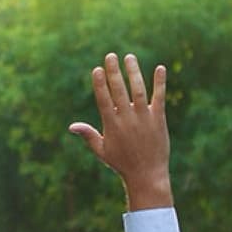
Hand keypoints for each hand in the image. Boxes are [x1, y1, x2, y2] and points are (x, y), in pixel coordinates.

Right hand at [67, 53, 173, 209]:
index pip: (104, 99)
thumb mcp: (102, 151)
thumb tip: (71, 126)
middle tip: (111, 55)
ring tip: (129, 57)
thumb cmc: (122, 163)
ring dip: (133, 72)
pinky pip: (159, 97)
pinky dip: (159, 82)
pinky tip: (160, 68)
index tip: (97, 69)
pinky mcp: (158, 119)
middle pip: (119, 90)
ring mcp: (143, 117)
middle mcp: (127, 118)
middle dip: (114, 72)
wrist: (147, 175)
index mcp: (112, 125)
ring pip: (138, 90)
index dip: (100, 84)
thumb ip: (88, 135)